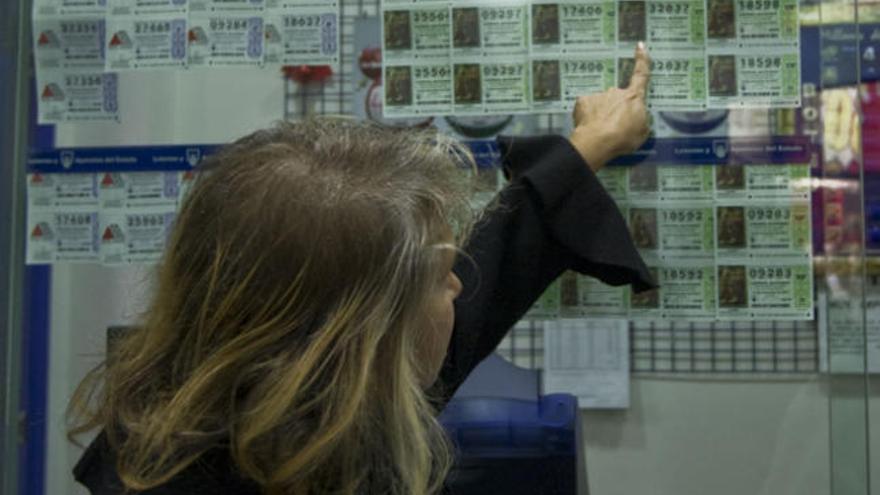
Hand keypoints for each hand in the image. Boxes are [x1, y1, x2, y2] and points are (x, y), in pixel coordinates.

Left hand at [569, 42, 650, 171]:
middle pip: (617, 98)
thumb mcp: (642, 132)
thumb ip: (640, 120)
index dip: (642, 60)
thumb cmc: (623, 138)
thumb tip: (635, 117)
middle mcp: (616, 92)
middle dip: (615, 111)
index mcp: (634, 97)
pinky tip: (588, 128)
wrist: (598, 141)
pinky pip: (586, 108)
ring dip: (601, 115)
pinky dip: (587, 117)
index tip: (640, 46)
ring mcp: (598, 95)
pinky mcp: (583, 101)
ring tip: (600, 133)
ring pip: (600, 104)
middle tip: (614, 129)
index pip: (641, 75)